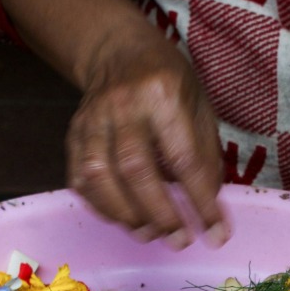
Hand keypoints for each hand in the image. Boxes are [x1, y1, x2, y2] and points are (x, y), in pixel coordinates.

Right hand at [68, 36, 227, 247]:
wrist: (118, 50)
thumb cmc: (168, 81)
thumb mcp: (200, 105)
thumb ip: (206, 153)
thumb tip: (209, 206)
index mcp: (163, 94)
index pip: (184, 158)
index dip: (201, 202)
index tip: (216, 233)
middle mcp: (123, 105)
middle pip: (135, 169)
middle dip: (160, 214)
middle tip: (178, 240)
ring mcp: (92, 119)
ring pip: (100, 176)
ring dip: (126, 215)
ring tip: (149, 234)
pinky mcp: (74, 133)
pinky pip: (79, 178)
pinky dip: (100, 206)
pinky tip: (122, 218)